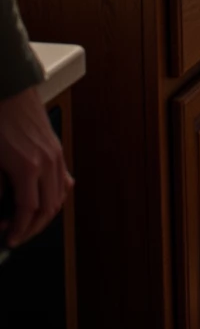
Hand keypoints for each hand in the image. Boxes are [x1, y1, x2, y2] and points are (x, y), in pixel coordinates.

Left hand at [0, 85, 72, 247]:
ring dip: (46, 214)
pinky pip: (64, 180)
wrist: (11, 90)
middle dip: (32, 228)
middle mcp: (47, 163)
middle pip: (49, 208)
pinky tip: (45, 198)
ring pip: (60, 196)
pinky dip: (56, 195)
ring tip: (28, 221)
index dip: (19, 230)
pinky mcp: (56, 148)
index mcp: (29, 168)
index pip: (29, 211)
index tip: (9, 239)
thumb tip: (0, 207)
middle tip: (16, 235)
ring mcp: (55, 155)